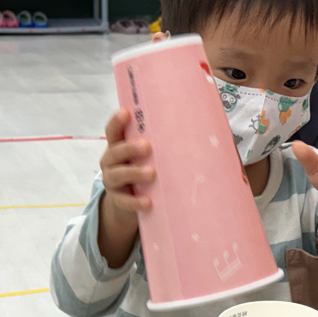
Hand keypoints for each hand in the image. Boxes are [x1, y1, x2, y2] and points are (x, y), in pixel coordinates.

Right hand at [97, 109, 152, 265]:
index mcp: (118, 146)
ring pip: (118, 175)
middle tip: (147, 146)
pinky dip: (135, 202)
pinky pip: (124, 201)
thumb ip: (163, 146)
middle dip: (129, 148)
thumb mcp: (149, 157)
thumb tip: (207, 134)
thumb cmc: (144, 171)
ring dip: (134, 173)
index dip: (117, 122)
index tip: (126, 113)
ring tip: (152, 173)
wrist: (130, 203)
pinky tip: (148, 202)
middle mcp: (111, 161)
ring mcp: (112, 181)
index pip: (113, 131)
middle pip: (115, 152)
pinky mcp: (118, 200)